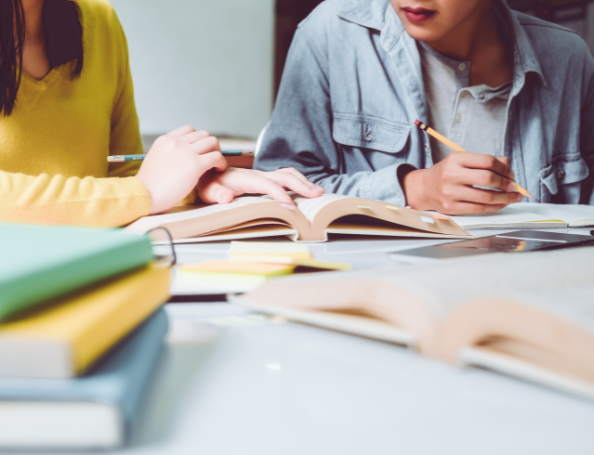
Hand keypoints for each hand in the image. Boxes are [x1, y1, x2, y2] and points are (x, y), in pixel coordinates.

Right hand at [135, 126, 226, 213]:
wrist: (144, 195)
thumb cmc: (149, 185)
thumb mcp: (155, 159)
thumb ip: (167, 153)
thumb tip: (177, 157)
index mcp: (165, 140)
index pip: (189, 130)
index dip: (198, 140)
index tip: (200, 151)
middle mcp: (176, 142)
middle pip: (203, 134)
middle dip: (210, 146)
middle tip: (211, 159)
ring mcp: (186, 152)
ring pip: (212, 142)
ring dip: (217, 152)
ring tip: (216, 165)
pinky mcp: (195, 165)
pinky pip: (216, 157)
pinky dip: (221, 163)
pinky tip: (218, 170)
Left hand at [197, 167, 324, 208]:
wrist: (206, 174)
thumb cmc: (208, 184)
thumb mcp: (208, 191)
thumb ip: (217, 194)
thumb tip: (227, 197)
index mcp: (246, 178)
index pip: (268, 184)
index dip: (280, 194)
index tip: (291, 207)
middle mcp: (257, 175)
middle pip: (284, 176)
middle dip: (301, 185)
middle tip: (318, 195)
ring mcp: (262, 176)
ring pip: (287, 174)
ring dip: (303, 182)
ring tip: (318, 192)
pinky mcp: (264, 179)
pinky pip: (284, 178)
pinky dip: (298, 182)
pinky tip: (306, 190)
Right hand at [402, 153, 523, 214]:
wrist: (424, 188)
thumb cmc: (447, 173)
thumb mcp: (462, 161)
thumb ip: (484, 162)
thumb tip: (508, 167)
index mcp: (456, 159)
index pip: (487, 161)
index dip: (503, 168)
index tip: (510, 174)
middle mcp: (451, 175)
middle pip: (487, 179)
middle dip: (505, 183)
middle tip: (513, 186)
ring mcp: (450, 193)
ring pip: (486, 197)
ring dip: (504, 198)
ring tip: (512, 197)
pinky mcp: (451, 208)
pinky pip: (479, 209)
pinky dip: (494, 207)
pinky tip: (501, 204)